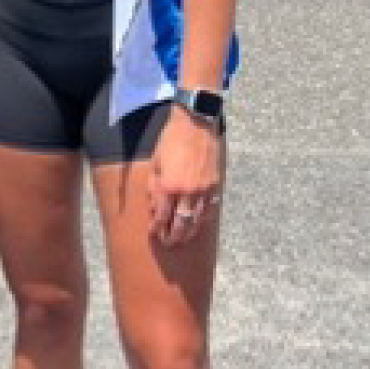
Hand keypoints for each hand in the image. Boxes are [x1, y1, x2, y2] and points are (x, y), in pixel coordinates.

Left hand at [148, 109, 224, 246]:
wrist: (196, 125)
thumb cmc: (171, 141)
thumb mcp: (155, 163)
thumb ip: (154, 187)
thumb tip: (155, 208)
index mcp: (169, 185)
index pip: (162, 215)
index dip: (157, 227)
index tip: (153, 233)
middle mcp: (187, 192)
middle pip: (181, 224)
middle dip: (173, 237)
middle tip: (168, 243)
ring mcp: (204, 190)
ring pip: (197, 220)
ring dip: (189, 232)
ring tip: (182, 239)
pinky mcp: (216, 186)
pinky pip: (210, 210)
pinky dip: (203, 220)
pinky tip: (198, 224)